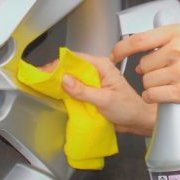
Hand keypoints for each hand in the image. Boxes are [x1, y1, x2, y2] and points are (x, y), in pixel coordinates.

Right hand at [42, 53, 156, 135]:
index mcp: (102, 66)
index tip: (45, 71)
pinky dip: (66, 91)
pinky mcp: (92, 91)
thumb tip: (65, 79)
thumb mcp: (104, 100)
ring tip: (44, 86)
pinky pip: (76, 88)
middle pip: (72, 67)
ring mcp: (94, 81)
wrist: (138, 120)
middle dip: (56, 72)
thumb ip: (84, 90)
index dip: (58, 63)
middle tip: (40, 80)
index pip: (76, 58)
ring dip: (60, 82)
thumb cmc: (128, 108)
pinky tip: (56, 95)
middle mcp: (97, 70)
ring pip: (72, 78)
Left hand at [110, 24, 179, 108]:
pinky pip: (152, 95)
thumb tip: (139, 50)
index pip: (139, 40)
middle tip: (166, 72)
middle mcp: (177, 50)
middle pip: (143, 65)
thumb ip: (164, 39)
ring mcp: (179, 71)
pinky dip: (153, 97)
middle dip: (149, 71)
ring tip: (170, 82)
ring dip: (153, 85)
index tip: (115, 55)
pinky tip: (163, 94)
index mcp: (176, 33)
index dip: (122, 49)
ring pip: (146, 81)